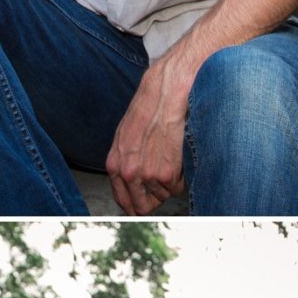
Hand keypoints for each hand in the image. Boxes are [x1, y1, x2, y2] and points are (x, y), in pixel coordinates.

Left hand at [105, 58, 189, 214]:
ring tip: (171, 156)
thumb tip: (132, 181)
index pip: (123, 200)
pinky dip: (182, 176)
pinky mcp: (167, 173)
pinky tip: (179, 154)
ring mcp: (147, 174)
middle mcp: (128, 172)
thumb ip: (126, 160)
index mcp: (115, 164)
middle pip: (142, 206)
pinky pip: (178, 188)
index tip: (145, 203)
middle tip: (163, 182)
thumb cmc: (149, 108)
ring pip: (164, 195)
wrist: (166, 90)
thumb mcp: (126, 135)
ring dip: (170, 182)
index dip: (136, 204)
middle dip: (154, 198)